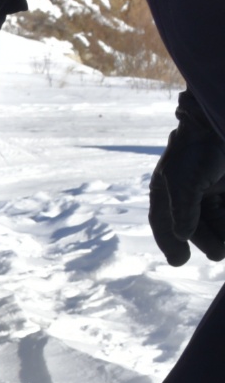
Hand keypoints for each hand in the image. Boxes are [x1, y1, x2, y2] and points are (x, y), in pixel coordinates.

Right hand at [149, 97, 224, 266]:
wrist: (222, 121)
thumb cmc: (199, 149)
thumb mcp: (184, 182)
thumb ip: (183, 210)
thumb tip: (183, 235)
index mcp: (167, 187)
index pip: (163, 221)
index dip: (169, 242)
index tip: (180, 261)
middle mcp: (187, 190)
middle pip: (193, 224)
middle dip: (205, 240)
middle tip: (217, 255)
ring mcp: (210, 188)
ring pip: (214, 220)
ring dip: (221, 235)